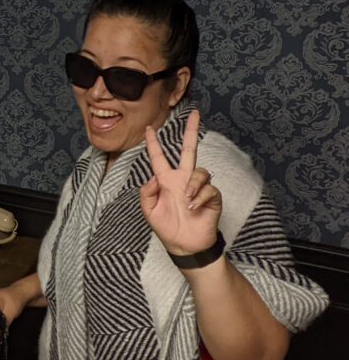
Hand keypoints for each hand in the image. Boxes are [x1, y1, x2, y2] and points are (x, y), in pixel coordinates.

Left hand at [139, 109, 221, 256]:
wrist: (184, 245)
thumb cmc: (166, 228)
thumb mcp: (149, 211)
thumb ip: (146, 193)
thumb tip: (154, 177)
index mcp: (166, 180)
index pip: (159, 158)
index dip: (153, 144)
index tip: (148, 128)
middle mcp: (183, 179)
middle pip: (189, 150)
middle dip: (191, 132)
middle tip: (195, 114)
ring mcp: (198, 187)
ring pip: (201, 171)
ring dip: (193, 185)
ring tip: (186, 201)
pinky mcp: (212, 197)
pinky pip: (210, 189)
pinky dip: (200, 198)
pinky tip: (193, 208)